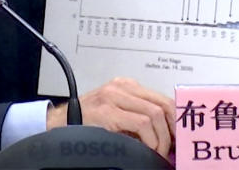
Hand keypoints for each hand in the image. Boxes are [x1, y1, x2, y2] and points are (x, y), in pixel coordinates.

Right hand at [47, 77, 175, 158]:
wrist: (58, 124)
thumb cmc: (86, 122)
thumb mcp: (115, 113)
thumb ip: (136, 115)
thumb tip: (165, 133)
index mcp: (125, 85)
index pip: (161, 97)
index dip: (175, 117)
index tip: (180, 134)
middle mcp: (120, 87)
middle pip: (162, 103)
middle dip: (173, 128)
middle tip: (174, 146)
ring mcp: (113, 97)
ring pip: (155, 113)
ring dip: (162, 138)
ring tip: (158, 151)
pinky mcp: (108, 112)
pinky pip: (141, 124)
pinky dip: (150, 140)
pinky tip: (147, 149)